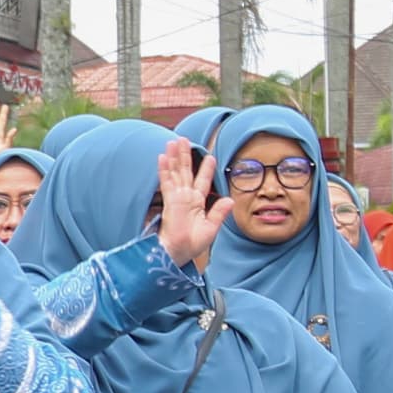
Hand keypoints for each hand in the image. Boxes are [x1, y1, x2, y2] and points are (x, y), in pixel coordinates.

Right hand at [153, 143, 219, 268]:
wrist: (179, 253)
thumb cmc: (193, 244)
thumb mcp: (211, 228)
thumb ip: (219, 212)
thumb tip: (230, 199)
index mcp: (197, 203)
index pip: (202, 181)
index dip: (206, 169)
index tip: (210, 156)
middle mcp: (186, 197)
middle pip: (185, 171)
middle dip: (185, 155)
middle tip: (184, 139)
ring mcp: (176, 197)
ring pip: (175, 172)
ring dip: (174, 157)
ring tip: (173, 141)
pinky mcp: (170, 200)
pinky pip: (166, 181)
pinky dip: (164, 169)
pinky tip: (162, 157)